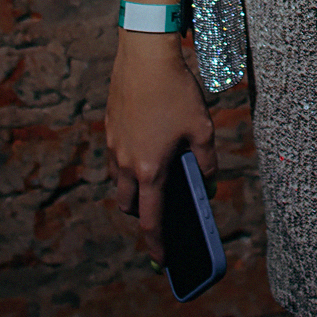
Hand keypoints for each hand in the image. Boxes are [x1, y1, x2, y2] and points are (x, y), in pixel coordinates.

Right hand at [105, 32, 216, 264]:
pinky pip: (116, 155)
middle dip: (142, 213)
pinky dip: (128, 161)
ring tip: (156, 174)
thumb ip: (206, 162)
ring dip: (133, 186)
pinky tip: (147, 143)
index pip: (151, 221)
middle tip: (160, 209)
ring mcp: (114, 145)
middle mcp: (126, 163)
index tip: (162, 261)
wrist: (144, 54)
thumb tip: (207, 184)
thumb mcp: (202, 128)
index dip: (157, 245)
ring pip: (119, 180)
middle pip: (128, 204)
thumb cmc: (177, 91)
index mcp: (150, 170)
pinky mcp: (109, 126)